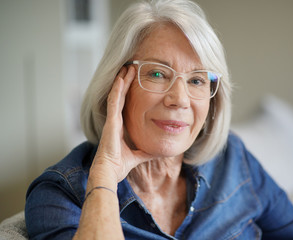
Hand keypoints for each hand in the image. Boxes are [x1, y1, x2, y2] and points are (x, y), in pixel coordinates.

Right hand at [89, 66, 151, 185]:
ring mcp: (112, 120)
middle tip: (131, 68)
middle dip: (125, 82)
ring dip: (122, 81)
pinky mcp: (111, 121)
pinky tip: (121, 79)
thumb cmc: (119, 166)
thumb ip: (146, 152)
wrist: (110, 172)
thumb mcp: (138, 156)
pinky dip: (117, 89)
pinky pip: (114, 102)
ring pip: (117, 95)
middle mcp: (115, 121)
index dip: (128, 93)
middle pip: (121, 96)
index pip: (125, 105)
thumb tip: (158, 152)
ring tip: (127, 68)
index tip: (133, 82)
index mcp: (120, 127)